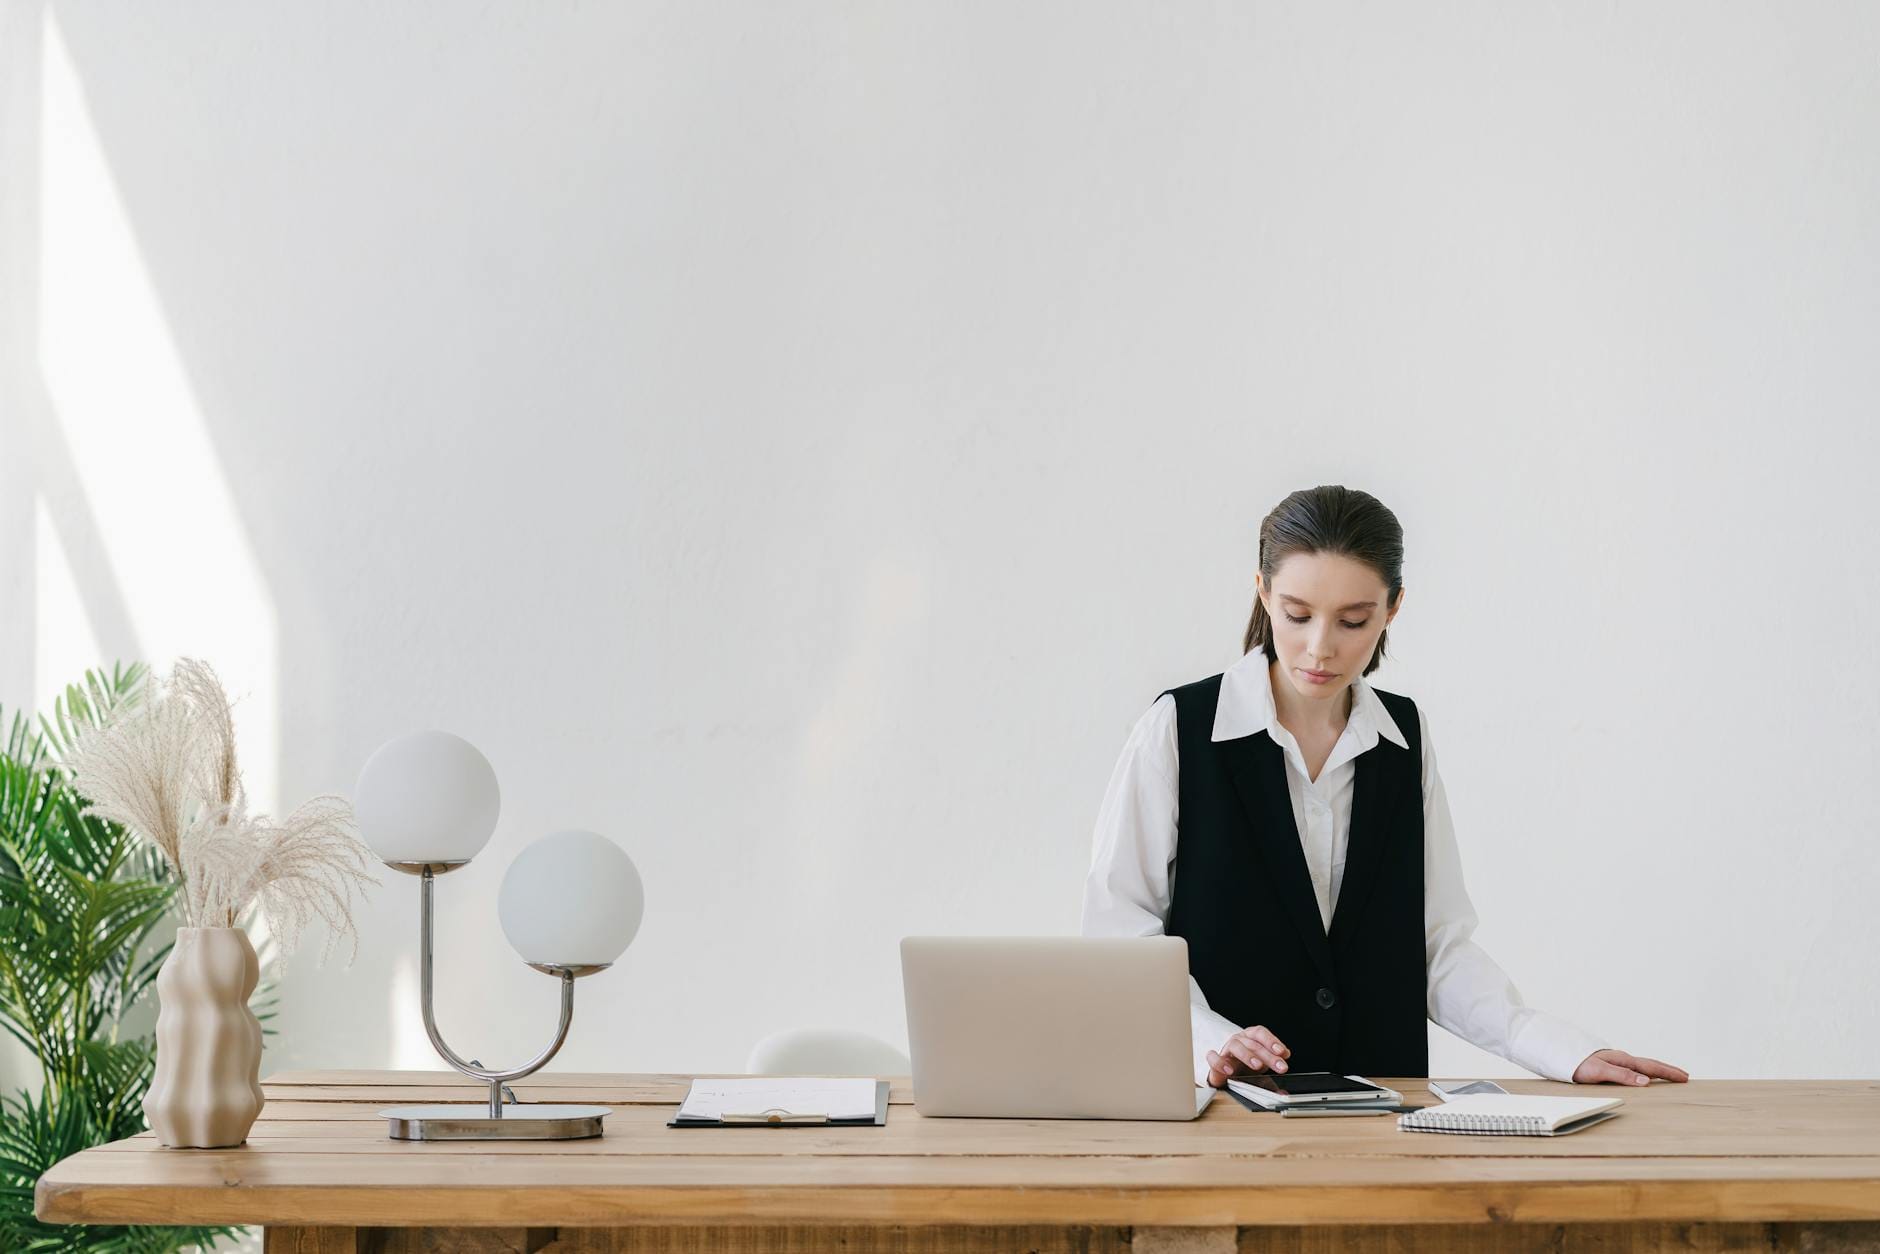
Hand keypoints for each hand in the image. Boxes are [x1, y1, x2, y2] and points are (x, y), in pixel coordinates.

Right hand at [1204, 1026, 1291, 1088]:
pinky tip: (1230, 1071)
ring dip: (1248, 1055)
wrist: (1227, 1074)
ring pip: (1235, 1046)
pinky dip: (1220, 1063)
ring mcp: (1226, 1050)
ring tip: (1258, 1066)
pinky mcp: (1215, 1062)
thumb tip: (1284, 1075)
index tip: (1283, 1052)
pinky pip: (1213, 1058)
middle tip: (1280, 1066)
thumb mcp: (1263, 1065)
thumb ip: (1273, 1066)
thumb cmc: (1246, 1066)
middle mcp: (1238, 1040)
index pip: (1260, 1032)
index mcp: (1250, 1037)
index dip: (1271, 1040)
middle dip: (1268, 1055)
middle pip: (1252, 1043)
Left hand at [1572, 1048, 1689, 1085]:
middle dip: (1667, 1070)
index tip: (1685, 1077)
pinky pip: (1633, 1068)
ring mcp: (1616, 1061)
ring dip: (1657, 1071)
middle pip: (1649, 1064)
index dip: (1668, 1073)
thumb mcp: (1599, 1072)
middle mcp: (1621, 1059)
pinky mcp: (1609, 1065)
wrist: (1560, 1054)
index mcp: (1622, 1060)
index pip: (1651, 1067)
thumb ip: (1622, 1076)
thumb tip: (1646, 1081)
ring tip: (1668, 1076)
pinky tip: (1643, 1076)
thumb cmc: (1577, 1064)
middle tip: (1684, 1076)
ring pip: (1642, 1066)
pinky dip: (1644, 1072)